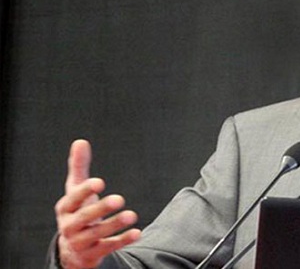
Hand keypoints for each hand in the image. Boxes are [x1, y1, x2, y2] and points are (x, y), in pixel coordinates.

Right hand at [54, 140, 141, 268]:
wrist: (72, 250)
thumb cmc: (77, 212)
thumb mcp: (75, 191)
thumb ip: (78, 168)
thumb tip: (80, 141)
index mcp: (65, 208)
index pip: (73, 199)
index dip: (85, 191)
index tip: (100, 182)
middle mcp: (69, 226)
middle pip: (84, 217)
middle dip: (101, 208)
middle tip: (120, 198)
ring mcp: (80, 242)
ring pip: (97, 234)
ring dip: (114, 224)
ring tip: (132, 215)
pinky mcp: (92, 254)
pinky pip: (108, 248)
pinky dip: (122, 240)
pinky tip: (137, 232)